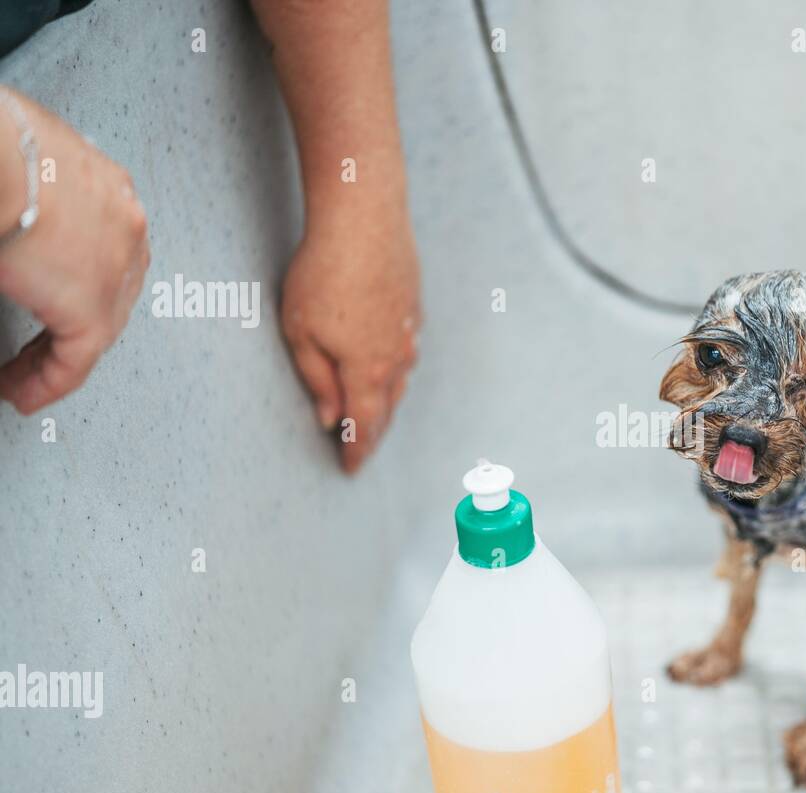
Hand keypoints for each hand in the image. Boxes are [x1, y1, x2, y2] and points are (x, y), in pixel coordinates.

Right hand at [0, 89, 148, 413]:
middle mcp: (123, 226)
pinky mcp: (92, 308)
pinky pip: (76, 360)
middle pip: (107, 290)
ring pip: (95, 328)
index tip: (49, 298)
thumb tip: (19, 244)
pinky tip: (22, 392)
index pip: (102, 246)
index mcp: (107, 187)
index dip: (74, 280)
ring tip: (22, 378)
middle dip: (68, 324)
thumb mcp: (17, 168)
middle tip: (36, 352)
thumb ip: (24, 202)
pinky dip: (47, 381)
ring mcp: (115, 268)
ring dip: (54, 358)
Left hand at [280, 208, 419, 472]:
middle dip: (372, 433)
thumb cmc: (324, 272)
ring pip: (400, 382)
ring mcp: (409, 334)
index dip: (356, 451)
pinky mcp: (413, 310)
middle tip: (358, 449)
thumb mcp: (301, 332)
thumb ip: (316, 380)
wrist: (366, 219)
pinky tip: (386, 367)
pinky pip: (406, 354)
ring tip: (372, 416)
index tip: (349, 469)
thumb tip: (327, 417)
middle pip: (386, 410)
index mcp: (366, 371)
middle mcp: (396, 359)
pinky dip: (395, 371)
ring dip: (386, 403)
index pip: (364, 426)